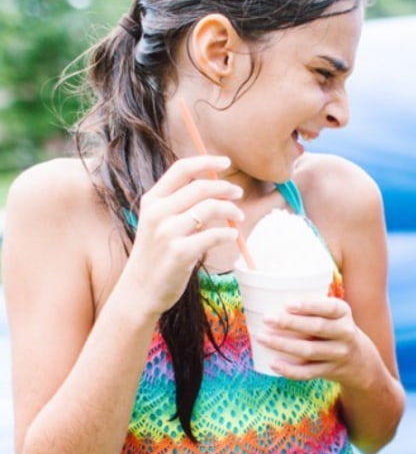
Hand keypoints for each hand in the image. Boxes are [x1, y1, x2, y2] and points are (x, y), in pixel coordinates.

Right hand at [121, 156, 243, 315]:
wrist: (139, 292)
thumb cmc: (154, 257)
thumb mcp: (157, 224)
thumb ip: (177, 206)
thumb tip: (213, 190)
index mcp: (152, 201)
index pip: (181, 169)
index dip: (206, 161)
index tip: (225, 163)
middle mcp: (157, 213)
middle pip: (200, 187)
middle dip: (225, 188)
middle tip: (238, 194)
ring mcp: (167, 233)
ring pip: (209, 208)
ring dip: (231, 210)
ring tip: (239, 217)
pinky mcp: (179, 253)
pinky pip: (213, 235)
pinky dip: (228, 233)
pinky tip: (232, 235)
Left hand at [254, 295, 361, 380]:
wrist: (359, 359)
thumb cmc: (333, 327)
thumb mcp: (333, 313)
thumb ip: (311, 306)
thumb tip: (269, 295)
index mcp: (343, 313)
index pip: (330, 308)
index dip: (309, 306)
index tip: (287, 304)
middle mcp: (345, 333)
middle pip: (317, 328)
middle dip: (290, 323)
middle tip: (267, 318)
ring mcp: (338, 354)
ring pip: (309, 351)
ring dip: (283, 345)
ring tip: (262, 337)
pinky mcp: (330, 371)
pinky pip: (308, 372)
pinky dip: (290, 369)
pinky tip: (273, 363)